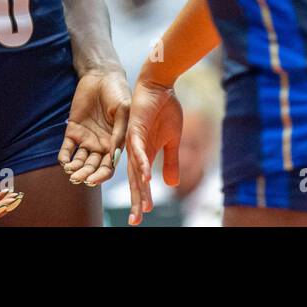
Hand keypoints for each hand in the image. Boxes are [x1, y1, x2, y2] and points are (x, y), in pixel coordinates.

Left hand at [59, 67, 130, 186]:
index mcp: (115, 143)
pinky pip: (67, 148)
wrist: (102, 76)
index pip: (108, 166)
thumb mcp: (123, 111)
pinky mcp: (73, 131)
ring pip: (79, 161)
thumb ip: (119, 133)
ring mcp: (86, 139)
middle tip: (78, 179)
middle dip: (85, 175)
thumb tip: (114, 156)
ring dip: (74, 168)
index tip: (94, 180)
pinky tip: (64, 161)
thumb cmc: (118, 92)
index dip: (101, 176)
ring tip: (70, 172)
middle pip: (92, 167)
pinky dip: (64, 157)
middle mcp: (100, 145)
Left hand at [125, 76, 183, 225]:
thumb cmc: (165, 110)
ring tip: (141, 206)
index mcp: (145, 154)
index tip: (142, 216)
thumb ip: (171, 161)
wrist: (161, 85)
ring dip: (139, 188)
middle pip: (135, 180)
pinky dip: (142, 164)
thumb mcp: (173, 140)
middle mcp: (136, 150)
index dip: (141, 198)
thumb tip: (171, 185)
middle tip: (135, 221)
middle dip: (136, 200)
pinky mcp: (135, 129)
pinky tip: (146, 178)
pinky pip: (138, 150)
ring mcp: (134, 140)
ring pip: (135, 169)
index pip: (141, 181)